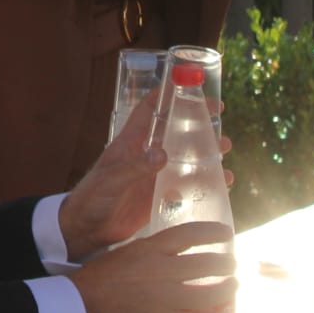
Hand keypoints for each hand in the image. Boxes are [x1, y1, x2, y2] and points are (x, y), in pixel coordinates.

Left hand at [61, 88, 233, 258]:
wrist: (88, 229)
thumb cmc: (93, 198)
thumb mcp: (113, 180)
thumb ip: (135, 167)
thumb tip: (163, 153)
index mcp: (130, 142)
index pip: (149, 110)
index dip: (166, 94)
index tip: (188, 83)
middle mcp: (145, 154)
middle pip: (175, 131)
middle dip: (197, 121)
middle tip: (220, 114)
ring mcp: (155, 174)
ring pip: (186, 157)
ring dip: (206, 151)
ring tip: (225, 149)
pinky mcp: (161, 195)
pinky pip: (188, 184)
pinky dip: (206, 181)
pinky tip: (223, 182)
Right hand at [68, 221, 238, 312]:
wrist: (82, 305)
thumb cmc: (99, 278)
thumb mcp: (126, 252)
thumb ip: (151, 252)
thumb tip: (173, 254)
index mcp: (150, 248)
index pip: (189, 234)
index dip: (212, 232)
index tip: (225, 232)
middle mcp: (162, 270)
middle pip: (206, 263)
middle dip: (226, 263)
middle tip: (232, 264)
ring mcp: (166, 297)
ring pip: (210, 293)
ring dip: (227, 290)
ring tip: (233, 287)